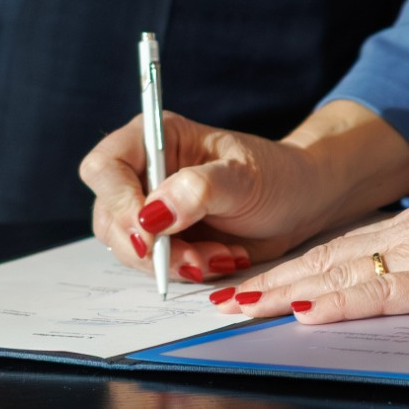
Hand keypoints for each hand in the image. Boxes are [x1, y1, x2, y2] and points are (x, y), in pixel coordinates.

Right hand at [80, 98, 408, 284]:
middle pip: (110, 215)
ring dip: (171, 262)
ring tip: (221, 256)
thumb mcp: (244, 178)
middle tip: (194, 259)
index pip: (106, 166)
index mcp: (157, 138)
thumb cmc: (277, 176)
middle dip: (149, 246)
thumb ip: (198, 189)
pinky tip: (221, 260)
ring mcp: (151, 208)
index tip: (148, 233)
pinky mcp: (164, 240)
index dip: (117, 202)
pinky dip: (184, 271)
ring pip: (129, 247)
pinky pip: (153, 266)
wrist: (302, 204)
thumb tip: (154, 212)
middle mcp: (145, 171)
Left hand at [239, 182, 408, 323]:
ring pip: (340, 273)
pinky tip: (311, 312)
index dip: (287, 269)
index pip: (335, 251)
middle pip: (322, 260)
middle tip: (219, 300)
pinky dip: (343, 303)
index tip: (247, 284)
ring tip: (242, 308)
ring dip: (286, 292)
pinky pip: (385, 293)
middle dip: (268, 281)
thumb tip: (393, 291)